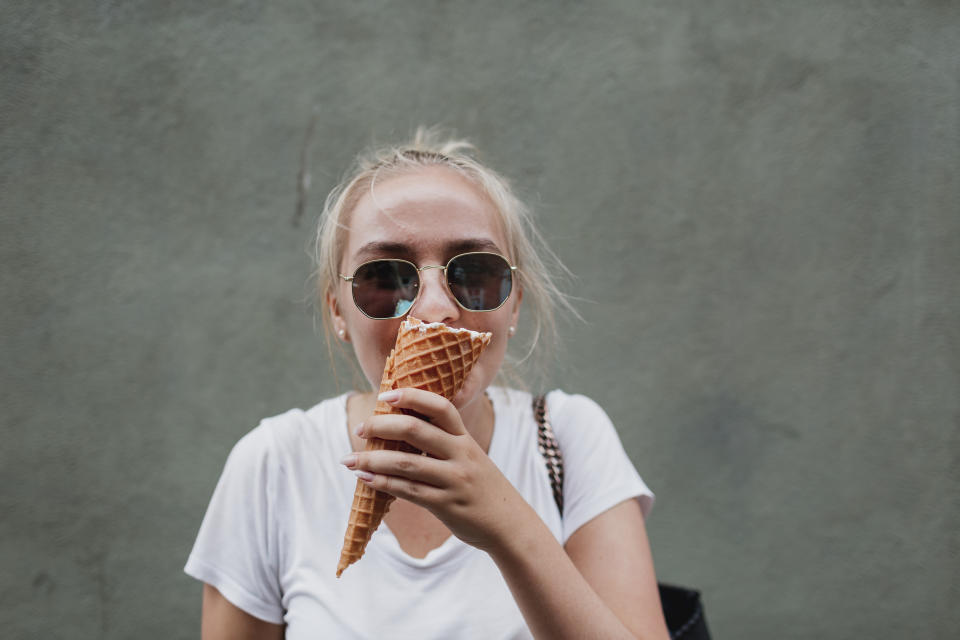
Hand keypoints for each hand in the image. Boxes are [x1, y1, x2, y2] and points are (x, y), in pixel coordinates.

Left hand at [340, 388, 525, 551]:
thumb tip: (400, 432)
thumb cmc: (482, 488)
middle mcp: (461, 454)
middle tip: (360, 428)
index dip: (412, 396)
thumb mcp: (470, 458)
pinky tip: (365, 480)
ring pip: (406, 463)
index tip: (386, 395)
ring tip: (349, 460)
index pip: (440, 407)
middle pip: (416, 430)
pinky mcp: (446, 504)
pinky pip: (409, 491)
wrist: (509, 524)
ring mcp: (454, 480)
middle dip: (382, 426)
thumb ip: (444, 444)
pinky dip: (383, 484)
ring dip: (372, 460)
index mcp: (466, 438)